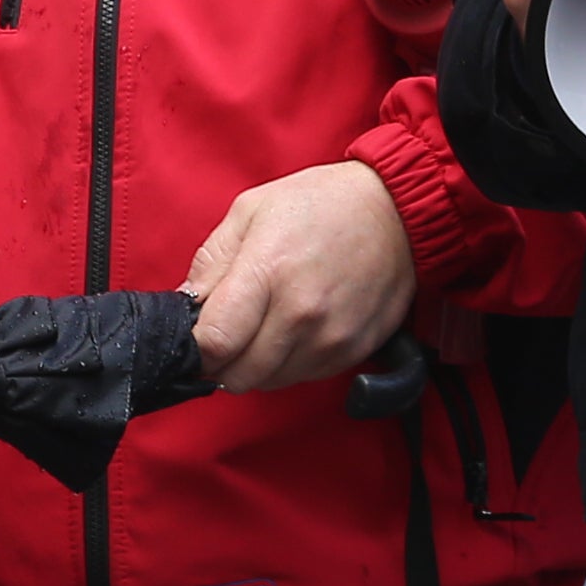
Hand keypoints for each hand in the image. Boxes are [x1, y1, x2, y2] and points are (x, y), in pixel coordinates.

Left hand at [182, 160, 418, 391]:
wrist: (399, 210)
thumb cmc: (323, 203)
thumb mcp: (251, 210)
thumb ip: (210, 262)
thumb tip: (185, 307)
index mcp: (267, 272)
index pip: (212, 345)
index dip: (196, 347)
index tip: (198, 335)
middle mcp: (300, 314)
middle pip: (237, 376)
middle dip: (224, 361)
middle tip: (232, 331)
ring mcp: (330, 338)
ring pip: (269, 382)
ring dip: (258, 363)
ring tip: (270, 323)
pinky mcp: (353, 351)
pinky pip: (304, 377)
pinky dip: (292, 361)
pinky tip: (299, 327)